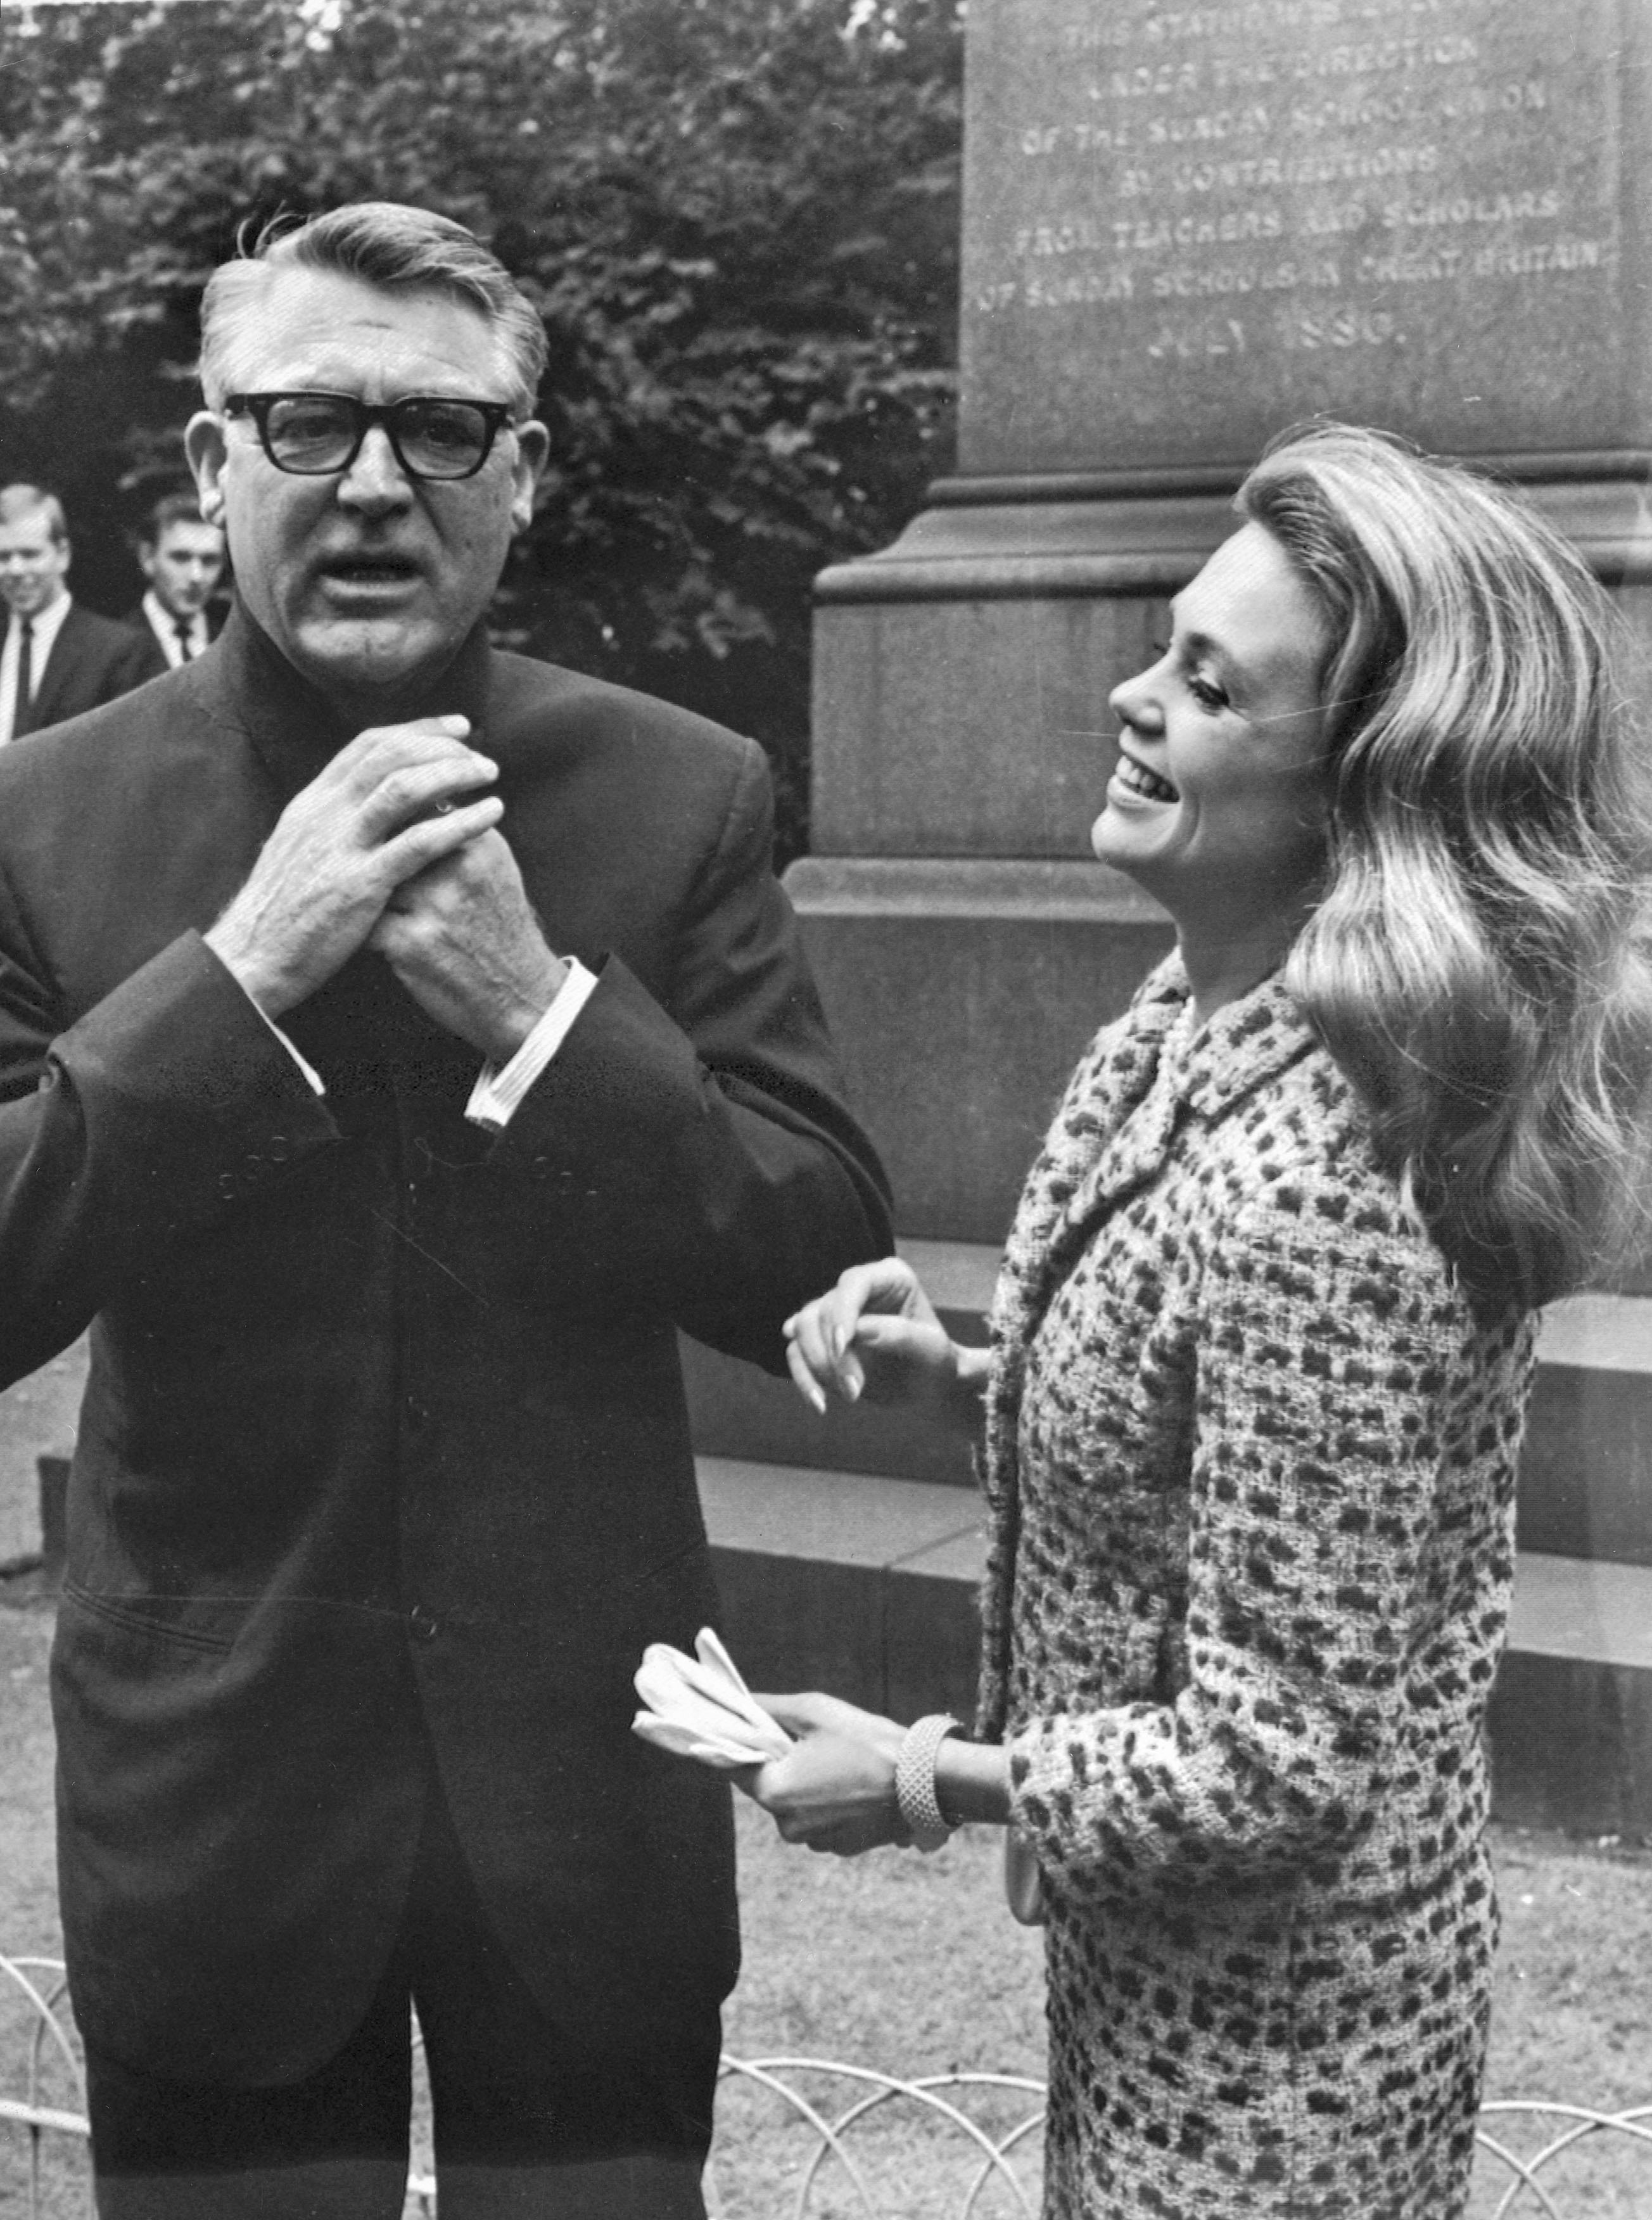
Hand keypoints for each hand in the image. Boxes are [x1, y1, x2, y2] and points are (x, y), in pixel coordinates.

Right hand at [205, 716, 502, 1016]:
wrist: (252, 958)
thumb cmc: (282, 912)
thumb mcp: (300, 852)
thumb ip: (330, 823)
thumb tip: (357, 801)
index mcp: (313, 803)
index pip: (367, 745)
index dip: (416, 730)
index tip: (455, 730)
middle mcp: (325, 814)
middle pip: (390, 755)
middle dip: (441, 745)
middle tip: (481, 752)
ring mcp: (342, 846)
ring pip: (404, 787)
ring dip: (453, 773)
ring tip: (488, 774)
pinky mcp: (360, 884)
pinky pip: (419, 842)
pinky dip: (460, 822)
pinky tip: (490, 815)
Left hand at [370, 828, 567, 1060]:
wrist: (521, 998)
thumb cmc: (500, 931)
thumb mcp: (495, 869)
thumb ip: (459, 833)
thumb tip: (417, 800)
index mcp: (479, 843)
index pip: (416, 808)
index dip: (395, 826)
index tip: (391, 843)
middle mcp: (458, 867)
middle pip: (389, 841)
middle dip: (379, 861)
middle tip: (378, 878)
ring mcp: (434, 905)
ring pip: (373, 880)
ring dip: (368, 896)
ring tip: (376, 911)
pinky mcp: (412, 943)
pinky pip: (367, 923)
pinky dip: (367, 932)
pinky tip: (383, 941)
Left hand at [740, 1692, 908, 1856]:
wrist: (924, 1781)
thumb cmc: (864, 1741)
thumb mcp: (812, 1711)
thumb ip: (768, 1708)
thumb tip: (740, 1704)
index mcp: (773, 1793)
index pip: (735, 1766)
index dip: (744, 1743)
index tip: (756, 1728)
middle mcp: (788, 1826)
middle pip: (768, 1785)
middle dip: (783, 1762)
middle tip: (813, 1740)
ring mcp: (816, 1841)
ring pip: (796, 1804)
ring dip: (808, 1783)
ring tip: (840, 1762)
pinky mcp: (840, 1847)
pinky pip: (822, 1819)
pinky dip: (831, 1801)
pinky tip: (854, 1782)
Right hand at [783, 1256, 984, 1434]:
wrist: (926, 1387)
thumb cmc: (935, 1362)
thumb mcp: (930, 1350)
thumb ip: (899, 1335)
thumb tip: (860, 1330)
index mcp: (890, 1277)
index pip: (854, 1283)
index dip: (842, 1312)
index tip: (842, 1347)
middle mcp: (858, 1289)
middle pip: (823, 1309)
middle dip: (833, 1355)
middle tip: (854, 1392)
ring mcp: (835, 1313)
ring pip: (802, 1328)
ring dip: (817, 1367)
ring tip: (849, 1397)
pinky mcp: (819, 1339)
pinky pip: (796, 1353)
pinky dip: (804, 1378)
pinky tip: (819, 1402)